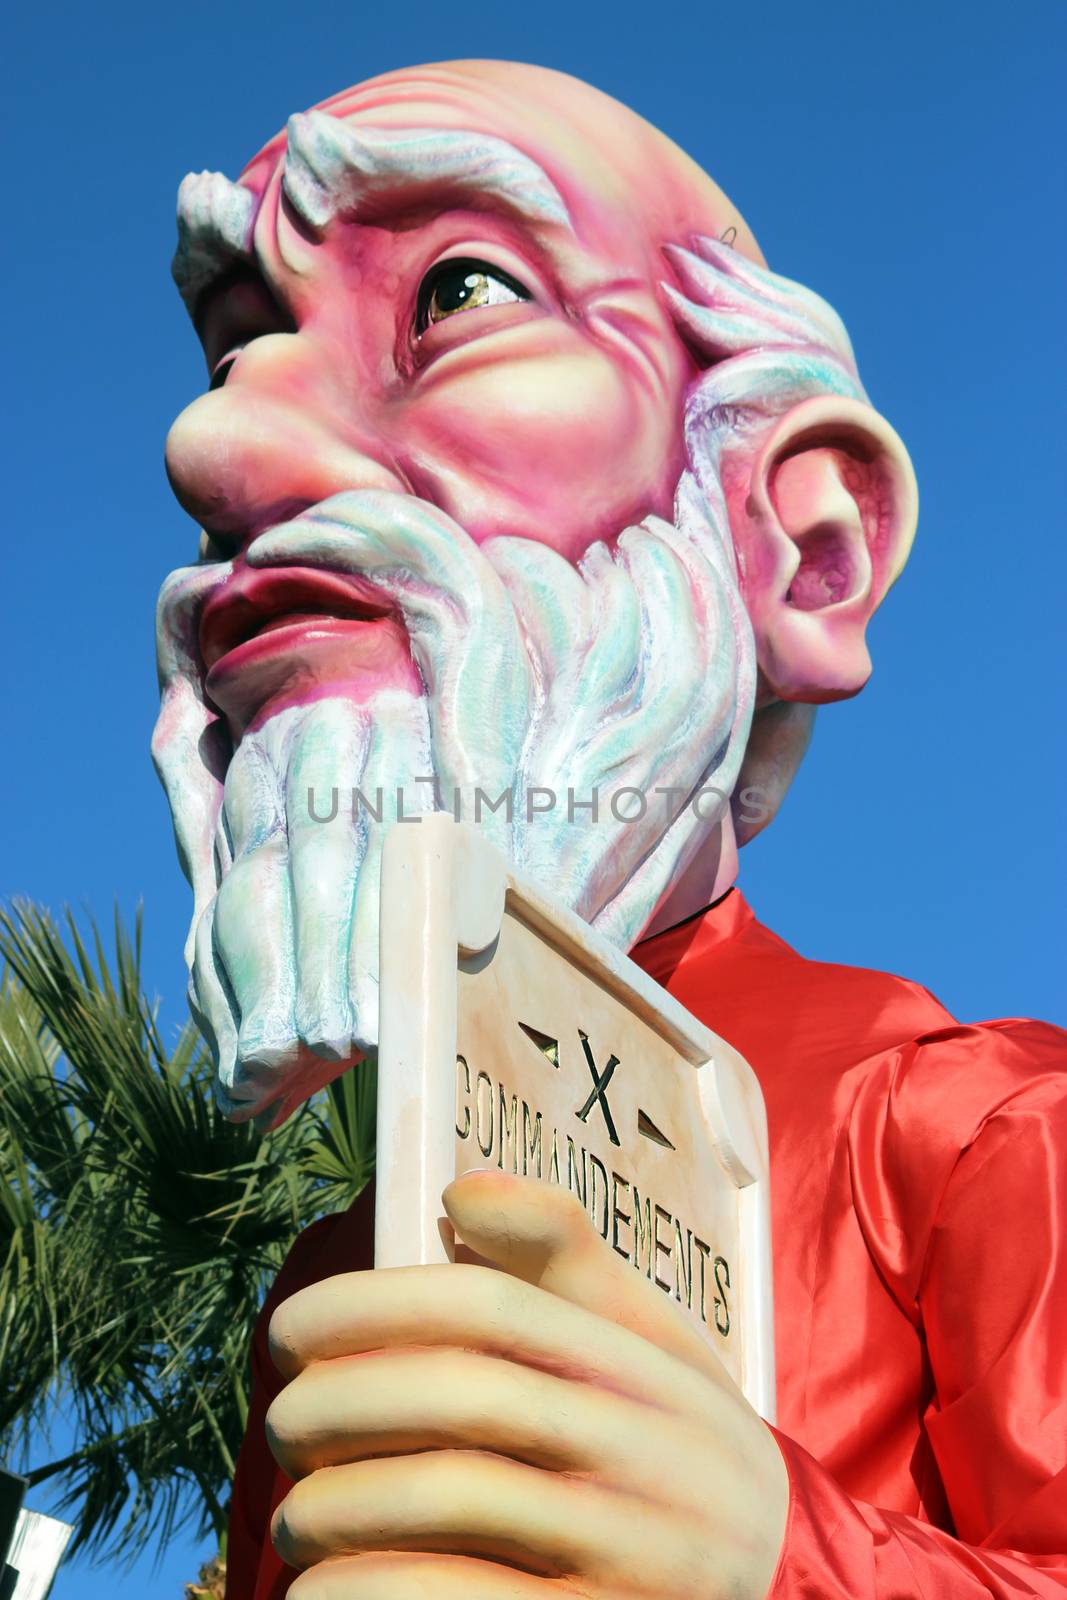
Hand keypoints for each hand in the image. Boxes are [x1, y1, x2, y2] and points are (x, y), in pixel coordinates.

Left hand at [266, 1170, 788, 1597]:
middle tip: (281, 1426)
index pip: (490, 1306)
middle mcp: (638, 1445)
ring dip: (340, 1504)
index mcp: (635, 1364)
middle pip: (463, 1394)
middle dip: (340, 1404)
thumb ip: (563, 1257)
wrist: (791, 1586)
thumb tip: (462, 1188)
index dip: (372, 1306)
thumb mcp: (651, 1343)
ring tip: (295, 1517)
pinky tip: (323, 1590)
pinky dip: (369, 1594)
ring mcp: (626, 1549)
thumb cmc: (685, 1448)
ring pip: (454, 1498)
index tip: (289, 1331)